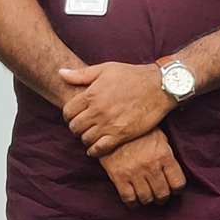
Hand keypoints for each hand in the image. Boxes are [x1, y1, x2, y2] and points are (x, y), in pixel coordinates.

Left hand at [57, 59, 176, 155]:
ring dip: (85, 138)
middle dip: (76, 128)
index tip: (74, 116)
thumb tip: (60, 73)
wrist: (158, 87)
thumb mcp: (105, 69)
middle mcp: (97, 111)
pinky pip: (100, 149)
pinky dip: (94, 151)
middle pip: (75, 127)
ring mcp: (109, 124)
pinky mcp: (121, 135)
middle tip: (82, 127)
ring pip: (85, 139)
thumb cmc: (132, 76)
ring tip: (90, 135)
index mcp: (91, 94)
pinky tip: (95, 148)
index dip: (68, 115)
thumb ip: (81, 74)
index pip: (68, 112)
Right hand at [99, 128, 185, 206]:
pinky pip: (129, 199)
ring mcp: (134, 172)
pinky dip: (133, 203)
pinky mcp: (118, 177)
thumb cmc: (138, 131)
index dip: (177, 189)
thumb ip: (167, 155)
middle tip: (159, 194)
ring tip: (147, 195)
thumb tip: (173, 172)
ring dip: (148, 200)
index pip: (178, 183)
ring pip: (146, 198)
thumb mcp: (159, 137)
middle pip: (162, 194)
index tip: (173, 188)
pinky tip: (134, 199)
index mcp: (163, 155)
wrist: (111, 125)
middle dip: (162, 197)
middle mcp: (150, 166)